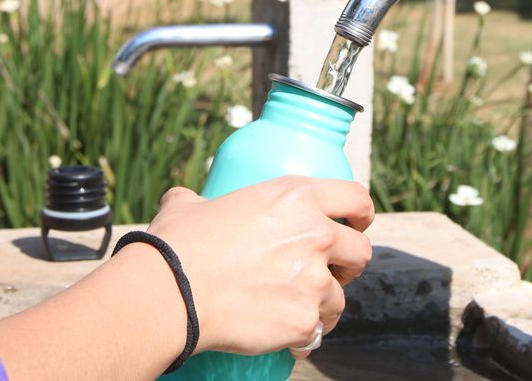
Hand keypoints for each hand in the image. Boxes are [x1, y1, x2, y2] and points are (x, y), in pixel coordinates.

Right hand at [144, 176, 373, 356]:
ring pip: (340, 297)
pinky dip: (303, 334)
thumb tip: (185, 200)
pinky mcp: (304, 319)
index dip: (362, 214)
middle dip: (349, 264)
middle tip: (329, 272)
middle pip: (360, 250)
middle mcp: (315, 233)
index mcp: (295, 197)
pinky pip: (317, 331)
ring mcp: (314, 279)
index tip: (358, 225)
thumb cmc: (176, 246)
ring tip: (295, 308)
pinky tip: (284, 335)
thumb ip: (199, 199)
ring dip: (322, 303)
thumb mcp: (190, 205)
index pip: (356, 198)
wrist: (169, 294)